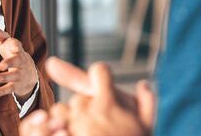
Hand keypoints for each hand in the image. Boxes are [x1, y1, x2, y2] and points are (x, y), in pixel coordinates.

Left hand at [0, 27, 37, 99]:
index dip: (14, 45)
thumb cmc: (13, 54)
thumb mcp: (8, 43)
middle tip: (1, 65)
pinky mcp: (16, 85)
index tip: (13, 46)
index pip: (16, 44)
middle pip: (16, 61)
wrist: (30, 73)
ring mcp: (19, 73)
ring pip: (11, 76)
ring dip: (2, 77)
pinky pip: (9, 88)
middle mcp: (20, 60)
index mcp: (17, 49)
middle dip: (10, 63)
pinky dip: (2, 91)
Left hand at [19, 58, 155, 135]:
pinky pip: (53, 126)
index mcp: (110, 101)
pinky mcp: (68, 135)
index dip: (101, 75)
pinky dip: (61, 129)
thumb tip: (144, 85)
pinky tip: (73, 133)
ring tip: (85, 131)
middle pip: (77, 97)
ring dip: (69, 119)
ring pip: (61, 111)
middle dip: (85, 107)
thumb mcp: (146, 124)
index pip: (99, 70)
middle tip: (98, 123)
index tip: (99, 82)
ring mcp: (75, 124)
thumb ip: (147, 101)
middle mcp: (90, 110)